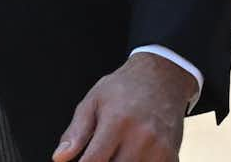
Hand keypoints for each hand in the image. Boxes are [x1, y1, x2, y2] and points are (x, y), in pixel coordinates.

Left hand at [53, 53, 193, 161]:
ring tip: (115, 150)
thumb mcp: (93, 101)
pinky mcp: (171, 156)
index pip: (94, 161)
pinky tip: (131, 154)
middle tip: (100, 151)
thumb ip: (76, 132)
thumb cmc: (125, 87)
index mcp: (117, 121)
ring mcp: (159, 149)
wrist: (163, 78)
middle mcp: (141, 137)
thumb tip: (59, 158)